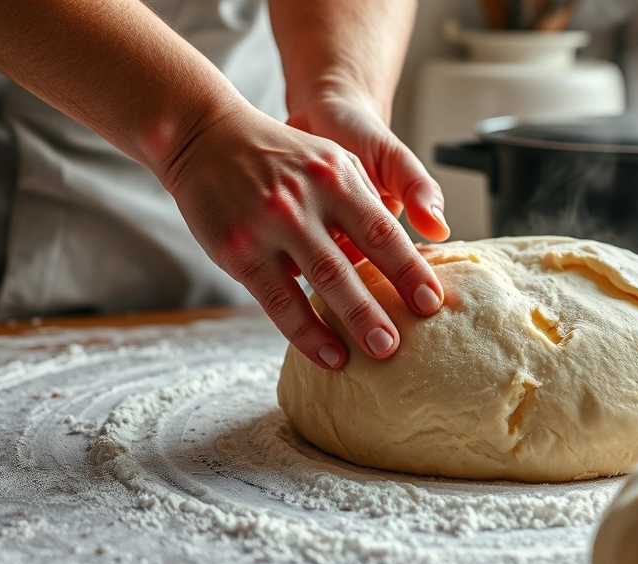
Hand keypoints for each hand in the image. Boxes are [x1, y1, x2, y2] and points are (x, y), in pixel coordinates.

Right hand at [162, 102, 444, 368]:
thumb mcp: (330, 159)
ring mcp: (269, 225)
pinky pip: (278, 300)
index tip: (432, 302)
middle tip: (405, 341)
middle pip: (353, 262)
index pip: (382, 231)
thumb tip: (410, 245)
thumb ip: (367, 199)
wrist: (205, 135)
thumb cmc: (280, 157)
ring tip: (379, 352)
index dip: (410, 269)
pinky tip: (329, 354)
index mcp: (337, 177)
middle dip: (382, 306)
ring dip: (352, 322)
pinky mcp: (238, 249)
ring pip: (318, 283)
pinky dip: (306, 332)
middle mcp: (305, 200)